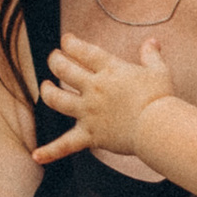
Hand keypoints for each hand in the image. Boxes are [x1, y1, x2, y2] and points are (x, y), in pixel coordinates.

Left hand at [31, 31, 176, 165]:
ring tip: (45, 87)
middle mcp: (94, 88)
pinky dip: (50, 151)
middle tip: (54, 58)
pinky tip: (36, 155)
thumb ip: (151, 55)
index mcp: (110, 70)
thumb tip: (152, 42)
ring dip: (47, 92)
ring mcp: (89, 112)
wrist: (157, 127)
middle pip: (64, 70)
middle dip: (55, 61)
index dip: (70, 43)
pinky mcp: (90, 135)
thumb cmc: (160, 99)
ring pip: (57, 99)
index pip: (83, 51)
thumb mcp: (158, 71)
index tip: (66, 40)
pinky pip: (65, 145)